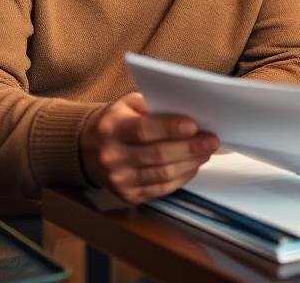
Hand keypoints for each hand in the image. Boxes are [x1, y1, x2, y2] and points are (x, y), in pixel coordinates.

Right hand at [80, 92, 219, 203]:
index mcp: (111, 128)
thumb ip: (154, 105)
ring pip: (162, 175)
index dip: (170, 128)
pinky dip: (182, 177)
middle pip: (157, 155)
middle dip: (189, 148)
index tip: (194, 125)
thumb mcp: (128, 104)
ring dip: (190, 163)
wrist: (87, 149)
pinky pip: (161, 189)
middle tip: (212, 140)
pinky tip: (193, 166)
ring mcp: (119, 180)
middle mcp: (112, 157)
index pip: (144, 130)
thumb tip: (189, 111)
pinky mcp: (128, 196)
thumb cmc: (117, 121)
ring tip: (207, 152)